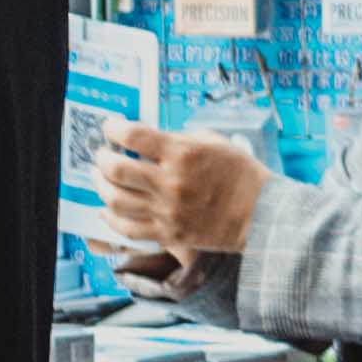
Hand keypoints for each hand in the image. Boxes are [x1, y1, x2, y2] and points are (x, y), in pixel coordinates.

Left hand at [92, 126, 267, 263]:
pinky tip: (105, 209)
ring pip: (116, 200)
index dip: (113, 128)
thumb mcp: (212, 141)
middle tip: (101, 154)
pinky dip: (110, 218)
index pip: (133, 135)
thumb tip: (146, 139)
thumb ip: (177, 139)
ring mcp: (168, 211)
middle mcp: (171, 182)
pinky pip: (128, 229)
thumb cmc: (240, 174)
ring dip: (100, 186)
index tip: (110, 127)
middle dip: (101, 158)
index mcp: (183, 153)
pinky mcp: (169, 234)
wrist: (262, 213)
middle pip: (116, 169)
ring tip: (99, 178)